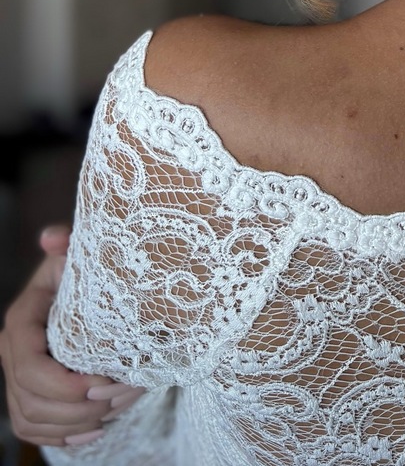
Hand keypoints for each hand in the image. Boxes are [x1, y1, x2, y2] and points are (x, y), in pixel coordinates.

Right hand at [0, 224, 145, 447]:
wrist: (92, 289)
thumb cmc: (88, 270)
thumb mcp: (81, 254)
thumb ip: (68, 245)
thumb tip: (53, 238)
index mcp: (22, 320)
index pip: (27, 365)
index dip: (63, 384)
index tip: (103, 382)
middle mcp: (13, 352)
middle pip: (30, 400)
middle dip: (76, 408)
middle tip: (120, 396)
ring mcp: (18, 377)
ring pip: (32, 419)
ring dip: (75, 424)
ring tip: (116, 408)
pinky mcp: (30, 396)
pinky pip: (34, 430)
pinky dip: (63, 437)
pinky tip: (94, 432)